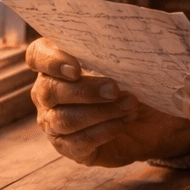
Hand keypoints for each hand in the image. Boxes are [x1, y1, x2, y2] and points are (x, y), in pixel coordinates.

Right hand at [27, 38, 189, 167]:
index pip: (37, 55)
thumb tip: (128, 42)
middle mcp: (47, 92)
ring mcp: (54, 122)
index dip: (51, 61)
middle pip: (51, 90)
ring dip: (100, 112)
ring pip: (65, 119)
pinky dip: (104, 130)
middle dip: (85, 90)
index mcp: (56, 63)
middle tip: (115, 89)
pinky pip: (78, 141)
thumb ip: (119, 51)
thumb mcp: (130, 63)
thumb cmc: (135, 83)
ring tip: (130, 105)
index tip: (76, 68)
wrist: (152, 120)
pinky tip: (124, 122)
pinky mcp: (68, 147)